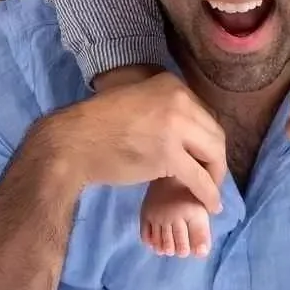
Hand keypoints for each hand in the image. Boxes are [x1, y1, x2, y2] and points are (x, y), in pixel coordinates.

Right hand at [41, 72, 227, 213]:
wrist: (73, 143)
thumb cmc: (99, 127)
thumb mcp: (138, 103)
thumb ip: (165, 111)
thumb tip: (190, 134)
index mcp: (171, 84)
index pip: (204, 115)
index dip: (205, 140)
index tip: (203, 157)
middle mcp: (178, 99)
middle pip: (214, 133)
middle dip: (215, 159)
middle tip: (210, 178)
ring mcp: (174, 126)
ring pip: (213, 154)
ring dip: (216, 177)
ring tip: (210, 193)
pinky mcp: (169, 154)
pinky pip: (199, 177)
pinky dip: (208, 194)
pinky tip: (210, 205)